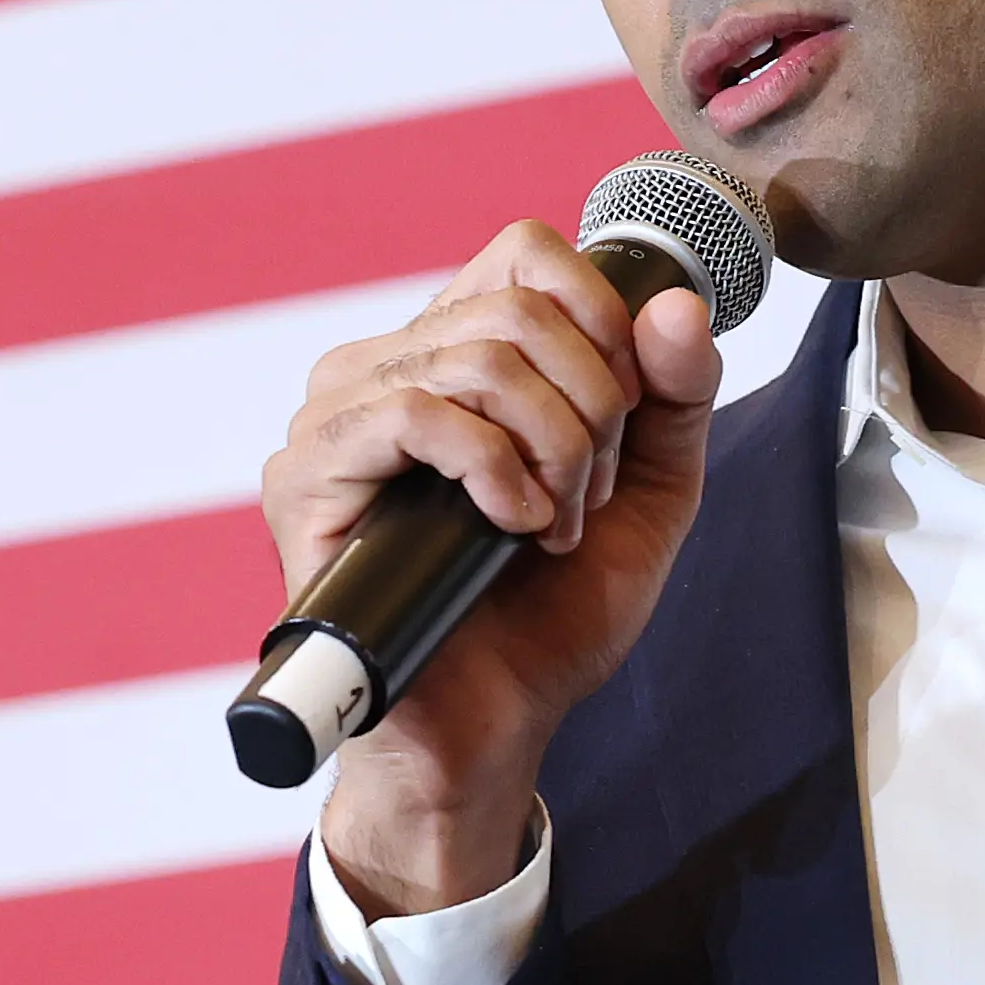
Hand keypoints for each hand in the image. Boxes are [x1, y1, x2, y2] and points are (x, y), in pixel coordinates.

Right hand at [271, 221, 723, 916]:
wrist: (492, 731)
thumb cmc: (551, 618)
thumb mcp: (648, 497)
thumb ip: (677, 400)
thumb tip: (676, 304)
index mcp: (451, 355)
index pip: (525, 252)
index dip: (601, 316)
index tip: (629, 415)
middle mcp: (384, 368)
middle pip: (519, 305)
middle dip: (592, 406)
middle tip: (588, 497)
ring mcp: (335, 417)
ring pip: (478, 354)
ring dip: (553, 448)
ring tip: (550, 526)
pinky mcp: (307, 477)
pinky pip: (414, 412)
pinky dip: (492, 468)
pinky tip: (510, 527)